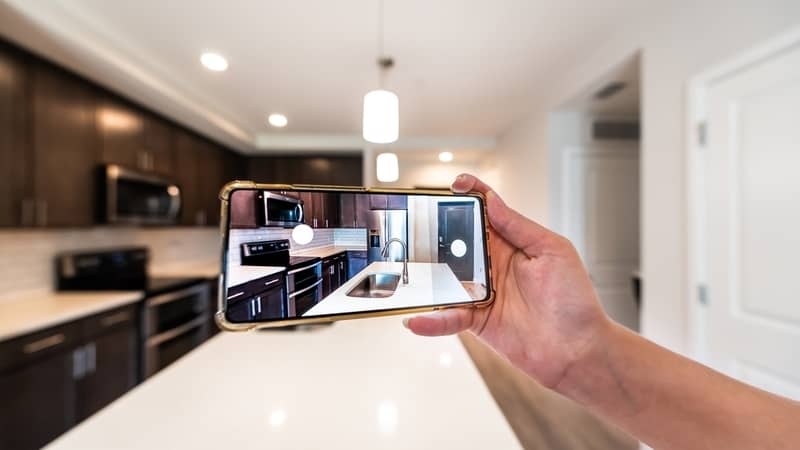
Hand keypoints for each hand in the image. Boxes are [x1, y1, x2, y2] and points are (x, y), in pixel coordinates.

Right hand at [404, 174, 611, 387]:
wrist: (579, 350)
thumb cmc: (575, 300)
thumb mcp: (553, 251)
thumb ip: (519, 226)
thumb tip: (492, 200)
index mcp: (513, 243)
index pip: (486, 212)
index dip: (471, 195)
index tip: (455, 185)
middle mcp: (493, 264)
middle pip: (458, 241)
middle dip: (436, 231)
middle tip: (416, 225)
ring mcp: (482, 292)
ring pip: (446, 278)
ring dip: (426, 274)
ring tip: (404, 269)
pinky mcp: (477, 321)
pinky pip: (449, 316)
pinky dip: (432, 320)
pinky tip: (416, 319)